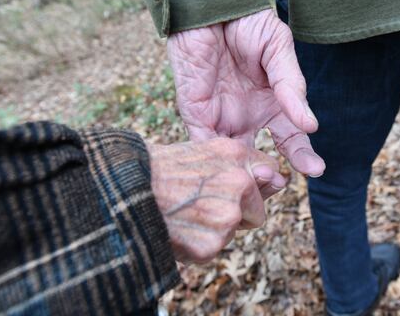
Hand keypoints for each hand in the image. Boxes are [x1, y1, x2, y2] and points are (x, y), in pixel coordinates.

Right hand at [147, 138, 285, 263]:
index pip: (269, 172)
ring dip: (215, 229)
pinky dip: (198, 245)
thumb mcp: (201, 151)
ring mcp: (226, 216)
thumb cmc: (157, 169)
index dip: (254, 184)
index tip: (237, 189)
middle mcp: (238, 183)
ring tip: (184, 214)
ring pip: (233, 231)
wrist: (121, 191)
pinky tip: (178, 229)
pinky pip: (215, 249)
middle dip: (237, 212)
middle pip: (257, 210)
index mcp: (236, 154)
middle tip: (200, 203)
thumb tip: (278, 180)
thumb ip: (240, 164)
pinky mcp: (212, 245)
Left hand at [167, 9, 324, 176]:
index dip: (302, 157)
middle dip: (270, 177)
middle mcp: (246, 117)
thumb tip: (311, 125)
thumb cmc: (248, 23)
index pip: (290, 141)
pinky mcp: (195, 112)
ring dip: (244, 174)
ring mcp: (220, 117)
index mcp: (271, 105)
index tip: (315, 169)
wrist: (212, 5)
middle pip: (259, 159)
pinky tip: (233, 165)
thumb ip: (291, 86)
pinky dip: (216, 159)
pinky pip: (203, 144)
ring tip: (261, 178)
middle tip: (279, 182)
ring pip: (231, 159)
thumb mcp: (279, 51)